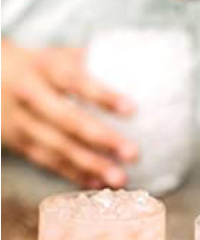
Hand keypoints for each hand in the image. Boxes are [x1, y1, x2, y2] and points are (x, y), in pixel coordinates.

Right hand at [1, 40, 137, 187]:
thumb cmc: (39, 66)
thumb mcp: (59, 55)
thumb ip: (93, 62)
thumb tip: (144, 68)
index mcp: (44, 67)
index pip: (76, 81)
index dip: (103, 95)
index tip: (132, 109)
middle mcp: (29, 95)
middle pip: (67, 119)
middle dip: (101, 138)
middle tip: (133, 153)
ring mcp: (20, 121)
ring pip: (55, 147)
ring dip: (89, 164)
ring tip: (120, 178)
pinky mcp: (16, 142)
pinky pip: (45, 161)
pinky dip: (72, 173)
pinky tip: (96, 183)